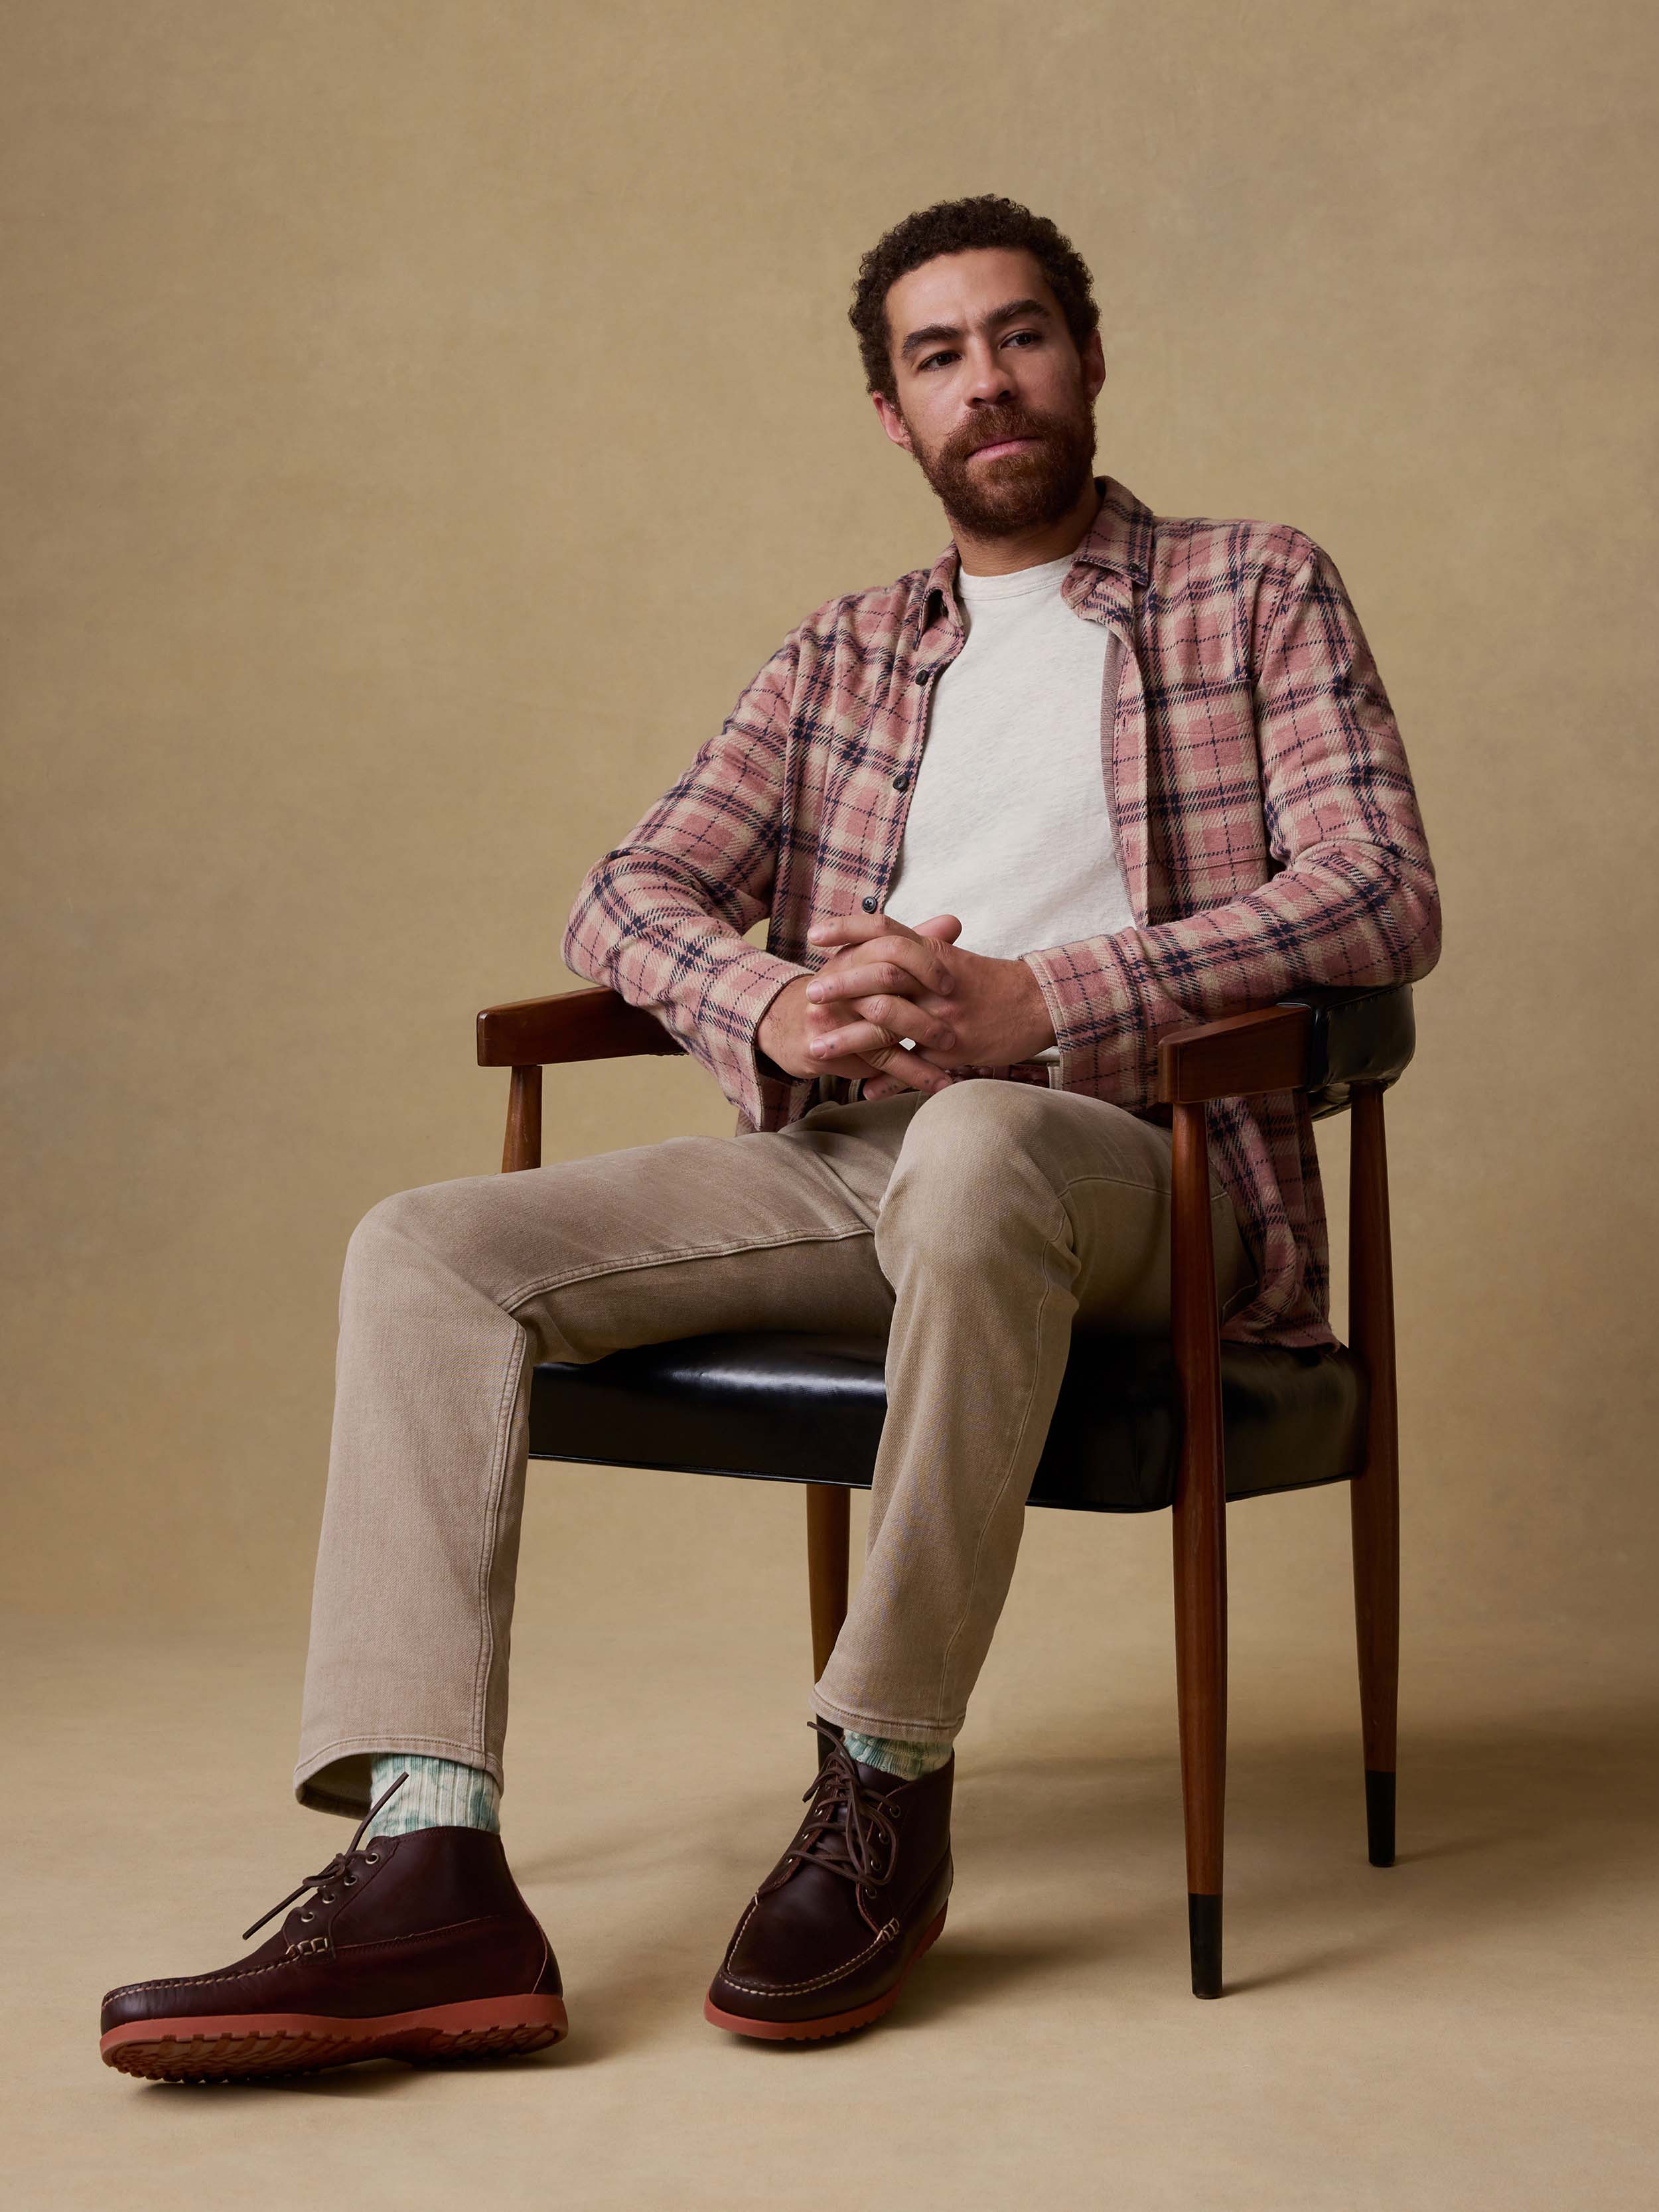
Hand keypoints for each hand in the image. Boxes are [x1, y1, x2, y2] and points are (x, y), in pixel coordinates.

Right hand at [756, 915, 963, 1094]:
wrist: (790, 1025)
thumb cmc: (844, 993)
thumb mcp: (873, 963)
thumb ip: (914, 943)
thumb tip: (953, 922)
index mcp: (854, 952)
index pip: (888, 941)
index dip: (924, 959)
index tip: (951, 980)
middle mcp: (840, 977)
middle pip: (888, 977)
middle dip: (927, 995)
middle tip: (957, 1016)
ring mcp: (832, 1013)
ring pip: (885, 1023)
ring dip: (924, 1038)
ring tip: (956, 1051)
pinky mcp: (832, 1047)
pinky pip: (880, 1062)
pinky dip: (914, 1074)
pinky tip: (939, 1083)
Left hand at [805, 910, 1056, 1098]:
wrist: (1039, 1004)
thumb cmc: (994, 982)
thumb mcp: (954, 959)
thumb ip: (918, 953)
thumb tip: (880, 944)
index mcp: (933, 954)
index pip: (884, 930)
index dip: (847, 929)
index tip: (815, 936)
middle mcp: (934, 982)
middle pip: (879, 975)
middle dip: (840, 986)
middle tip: (810, 996)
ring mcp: (943, 1017)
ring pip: (888, 1024)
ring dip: (849, 1039)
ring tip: (817, 1049)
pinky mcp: (954, 1050)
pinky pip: (914, 1066)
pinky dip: (888, 1080)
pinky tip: (864, 1090)